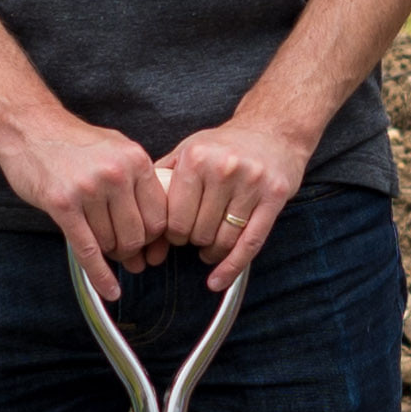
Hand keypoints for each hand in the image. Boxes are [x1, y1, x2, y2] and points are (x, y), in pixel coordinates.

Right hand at [0, 103, 173, 292]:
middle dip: (131, 250)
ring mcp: (89, 188)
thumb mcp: (117, 149)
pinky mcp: (62, 203)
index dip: (154, 238)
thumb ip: (138, 181)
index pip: (159, 216)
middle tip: (125, 254)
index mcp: (136, 160)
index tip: (147, 246)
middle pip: (137, 234)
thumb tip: (156, 227)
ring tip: (102, 247)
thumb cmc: (73, 142)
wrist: (29, 127)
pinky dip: (100, 275)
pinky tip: (109, 289)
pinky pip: (87, 249)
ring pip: (111, 243)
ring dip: (109, 254)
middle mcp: (116, 174)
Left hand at [155, 104, 322, 289]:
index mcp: (196, 158)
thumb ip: (164, 174)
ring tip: (209, 249)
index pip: (174, 216)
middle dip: (193, 242)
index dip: (171, 234)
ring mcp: (251, 183)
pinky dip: (232, 268)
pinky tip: (218, 281)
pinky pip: (250, 243)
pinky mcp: (274, 197)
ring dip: (212, 253)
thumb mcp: (190, 148)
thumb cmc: (227, 144)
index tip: (174, 236)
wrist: (274, 129)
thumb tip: (136, 207)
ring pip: (223, 239)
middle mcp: (223, 168)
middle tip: (194, 239)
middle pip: (198, 231)